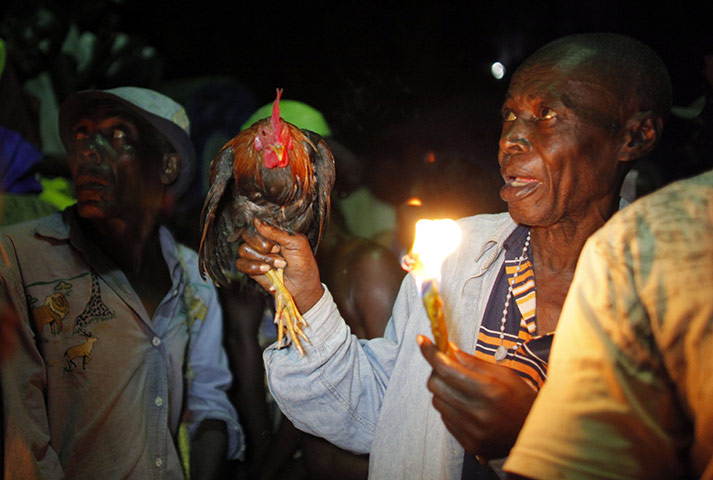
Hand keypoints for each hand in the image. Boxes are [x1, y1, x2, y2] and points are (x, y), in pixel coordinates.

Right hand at [234, 220, 323, 312]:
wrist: (302, 286)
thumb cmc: (303, 263)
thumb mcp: (295, 243)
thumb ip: (276, 231)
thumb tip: (257, 220)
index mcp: (273, 232)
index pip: (257, 223)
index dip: (263, 232)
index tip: (276, 241)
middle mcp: (261, 241)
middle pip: (247, 235)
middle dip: (264, 246)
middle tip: (278, 251)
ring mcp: (255, 255)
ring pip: (243, 250)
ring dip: (262, 259)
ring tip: (278, 265)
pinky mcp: (250, 269)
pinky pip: (241, 264)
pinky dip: (254, 267)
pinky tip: (267, 271)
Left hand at [418, 335, 536, 459]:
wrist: (536, 434)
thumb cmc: (521, 400)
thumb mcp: (503, 374)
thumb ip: (472, 362)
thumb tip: (447, 348)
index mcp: (489, 391)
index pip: (447, 368)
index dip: (431, 352)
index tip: (423, 341)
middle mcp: (478, 413)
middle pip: (436, 385)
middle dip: (437, 371)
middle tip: (446, 367)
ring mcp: (472, 431)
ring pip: (437, 402)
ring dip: (442, 391)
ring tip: (460, 389)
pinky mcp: (469, 443)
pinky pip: (445, 419)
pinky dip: (450, 408)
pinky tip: (465, 406)